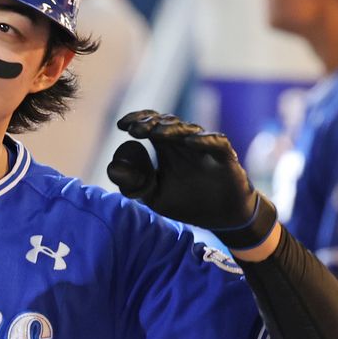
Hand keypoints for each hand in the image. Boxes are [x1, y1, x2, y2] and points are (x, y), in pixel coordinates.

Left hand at [108, 110, 260, 235]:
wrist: (222, 218)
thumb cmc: (187, 202)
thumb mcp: (155, 197)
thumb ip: (134, 183)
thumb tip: (112, 168)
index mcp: (167, 147)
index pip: (150, 125)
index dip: (137, 120)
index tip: (121, 125)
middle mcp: (185, 143)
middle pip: (167, 123)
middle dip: (150, 123)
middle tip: (135, 129)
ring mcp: (206, 148)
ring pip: (189, 129)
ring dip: (172, 130)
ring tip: (156, 133)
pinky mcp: (225, 157)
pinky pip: (216, 143)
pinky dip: (204, 140)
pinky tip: (189, 142)